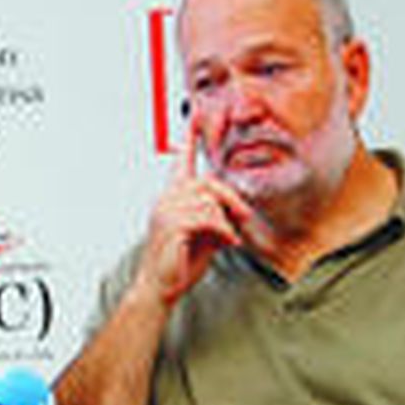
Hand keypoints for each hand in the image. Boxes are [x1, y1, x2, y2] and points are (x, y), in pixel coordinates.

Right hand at [133, 114, 253, 307]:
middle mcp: (166, 199)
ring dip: (226, 219)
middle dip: (230, 199)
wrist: (161, 287)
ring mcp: (166, 211)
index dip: (189, 139)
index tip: (194, 116)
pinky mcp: (171, 226)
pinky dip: (222, 230)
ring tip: (227, 237)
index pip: (181, 163)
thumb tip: (234, 206)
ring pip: (209, 200)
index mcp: (172, 197)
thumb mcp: (205, 232)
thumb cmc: (180, 261)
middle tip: (243, 216)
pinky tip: (224, 242)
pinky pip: (207, 217)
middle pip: (207, 182)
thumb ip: (215, 213)